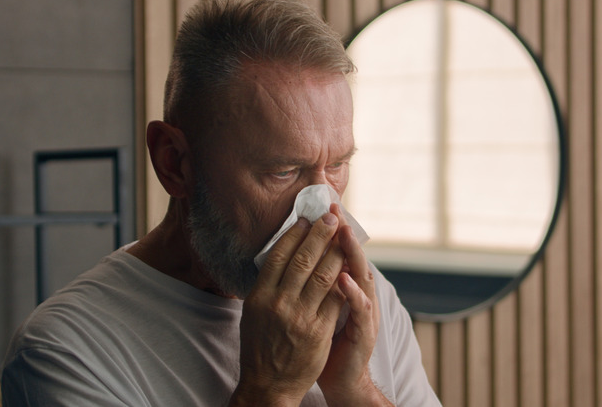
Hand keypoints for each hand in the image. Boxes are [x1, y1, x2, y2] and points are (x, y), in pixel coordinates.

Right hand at [230, 212, 348, 405]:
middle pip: (303, 259)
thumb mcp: (252, 313)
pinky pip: (335, 299)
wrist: (268, 385)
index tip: (305, 219)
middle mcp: (279, 304)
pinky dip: (344, 280)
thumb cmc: (259, 347)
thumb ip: (265, 286)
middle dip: (320, 234)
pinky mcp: (319, 331)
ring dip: (336, 251)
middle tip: (330, 217)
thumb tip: (278, 257)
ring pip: (323, 275)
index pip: (278, 256)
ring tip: (343, 235)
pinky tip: (349, 266)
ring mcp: (300, 317)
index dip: (294, 234)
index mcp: (259, 296)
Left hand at [317, 205, 390, 405]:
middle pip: (351, 257)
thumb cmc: (326, 343)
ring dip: (351, 253)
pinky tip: (343, 278)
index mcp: (346, 289)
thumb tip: (299, 258)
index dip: (332, 231)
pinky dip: (352, 292)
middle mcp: (358, 296)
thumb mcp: (319, 309)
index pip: (339, 253)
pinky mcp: (364, 331)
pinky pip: (359, 309)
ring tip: (343, 232)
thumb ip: (316, 285)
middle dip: (342, 232)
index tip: (322, 208)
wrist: (342, 381)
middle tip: (334, 209)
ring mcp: (364, 313)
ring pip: (361, 277)